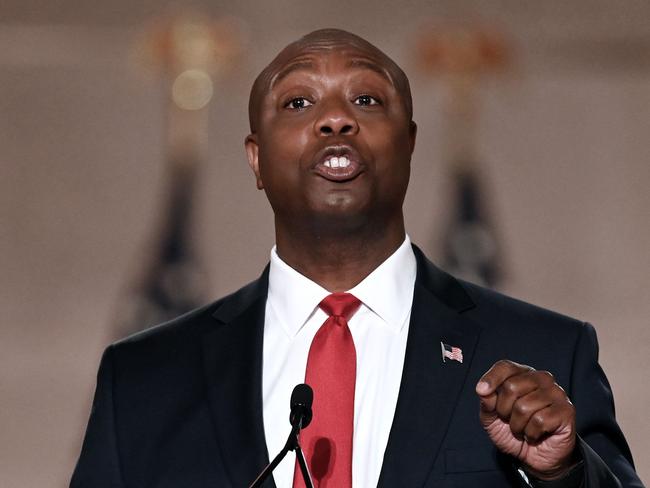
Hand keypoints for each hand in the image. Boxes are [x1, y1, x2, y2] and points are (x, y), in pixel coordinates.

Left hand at [476, 360, 576, 479]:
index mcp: (522, 374)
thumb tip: (483, 391)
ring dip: (517, 425)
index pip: (505, 367)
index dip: (491, 378)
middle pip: (511, 387)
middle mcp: (541, 379)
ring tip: (523, 429)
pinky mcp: (566, 410)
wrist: (535, 458)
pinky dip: (531, 433)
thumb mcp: (491, 419)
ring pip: (524, 407)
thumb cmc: (512, 432)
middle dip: (504, 410)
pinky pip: (539, 421)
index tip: (480, 391)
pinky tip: (535, 434)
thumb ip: (486, 403)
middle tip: (510, 420)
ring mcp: (556, 393)